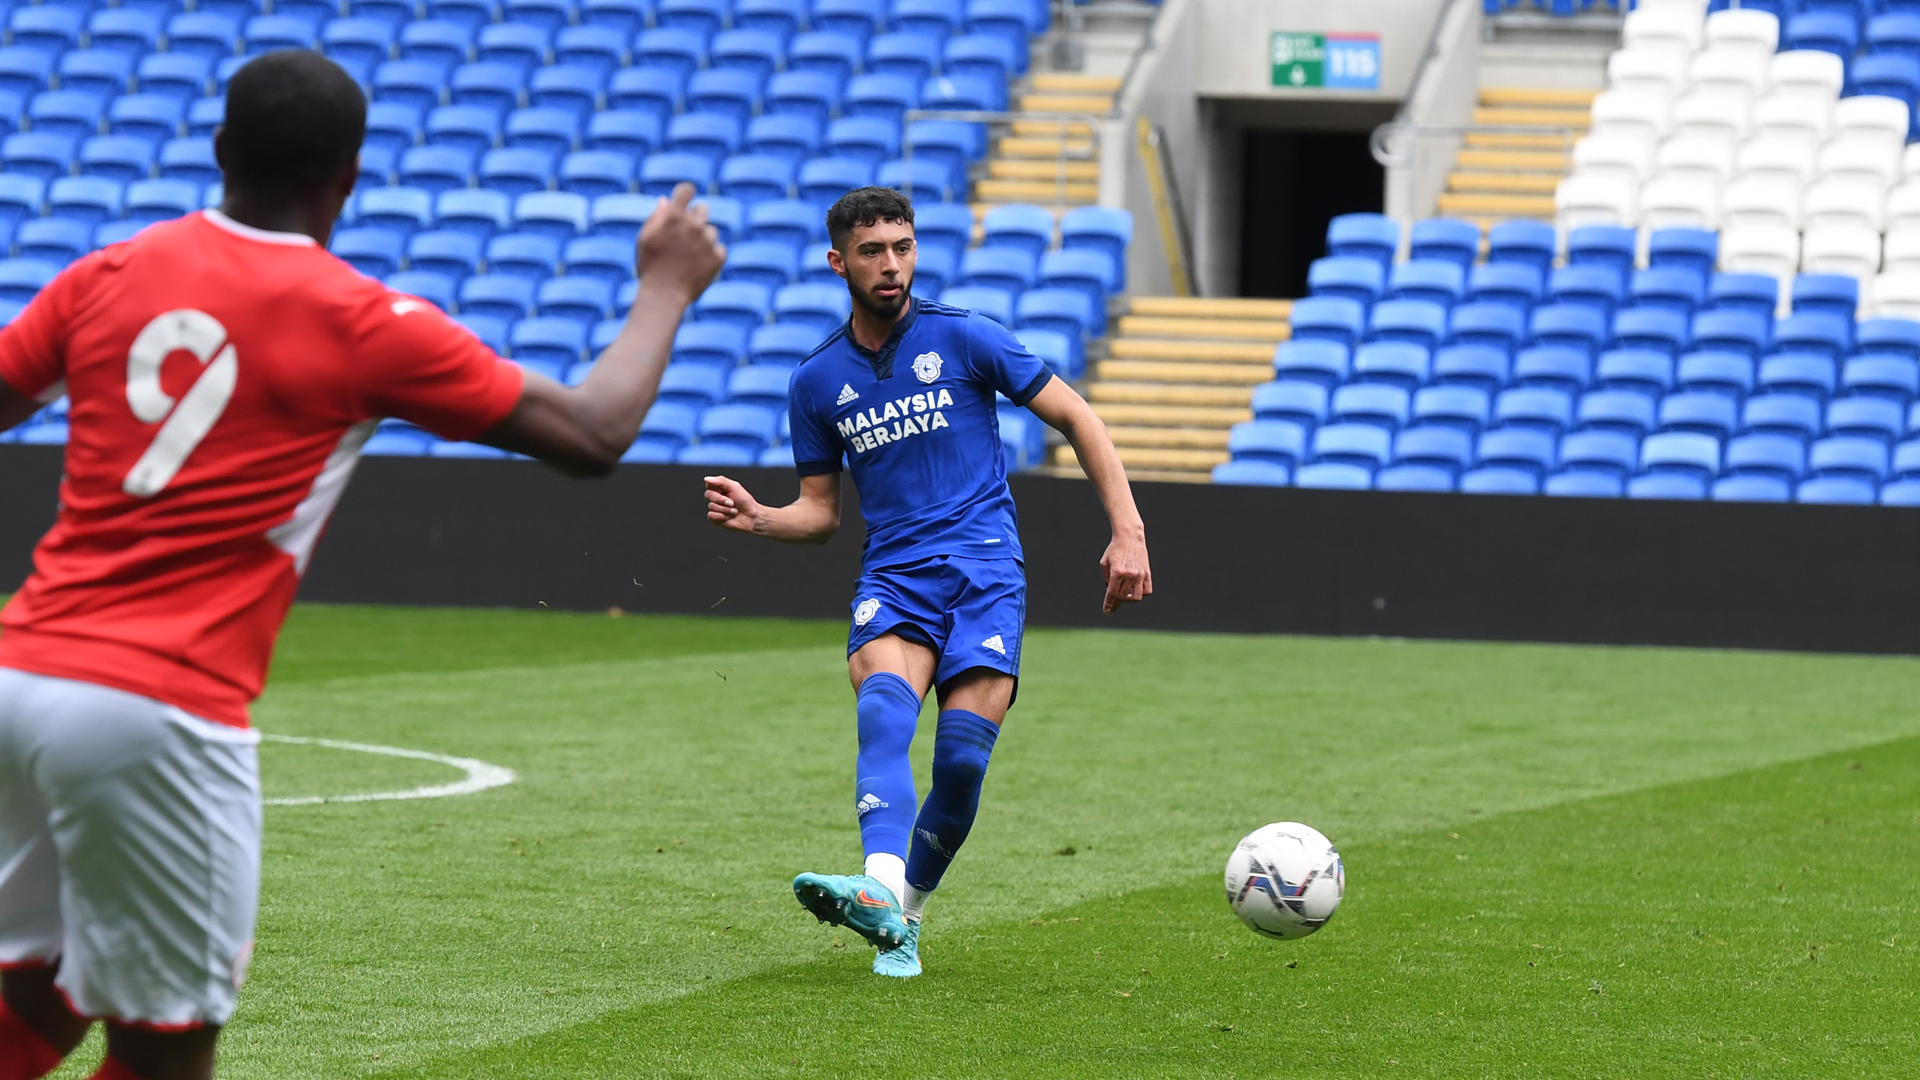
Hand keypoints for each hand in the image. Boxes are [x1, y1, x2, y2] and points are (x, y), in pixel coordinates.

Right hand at [636, 183, 725, 303]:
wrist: (664, 296)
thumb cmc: (650, 266)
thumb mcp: (645, 240)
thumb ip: (656, 218)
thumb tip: (666, 201)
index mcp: (673, 217)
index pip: (687, 190)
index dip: (686, 193)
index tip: (685, 199)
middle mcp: (693, 225)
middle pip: (703, 208)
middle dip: (695, 218)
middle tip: (685, 236)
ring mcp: (707, 241)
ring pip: (711, 230)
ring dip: (703, 239)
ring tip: (688, 257)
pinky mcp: (718, 256)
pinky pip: (719, 248)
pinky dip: (711, 255)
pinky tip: (697, 266)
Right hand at [705, 474, 763, 533]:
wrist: (751, 517)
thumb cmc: (745, 501)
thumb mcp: (734, 487)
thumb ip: (721, 481)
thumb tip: (706, 479)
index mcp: (719, 489)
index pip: (709, 484)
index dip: (716, 488)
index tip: (726, 490)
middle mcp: (715, 498)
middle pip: (708, 495)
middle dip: (722, 499)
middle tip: (732, 503)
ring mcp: (714, 508)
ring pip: (711, 506)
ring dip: (725, 509)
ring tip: (734, 511)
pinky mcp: (714, 519)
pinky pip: (711, 515)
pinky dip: (722, 516)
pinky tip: (729, 517)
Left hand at [1100, 530, 1151, 614]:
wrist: (1129, 536)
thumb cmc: (1114, 549)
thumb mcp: (1105, 563)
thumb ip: (1106, 579)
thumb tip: (1110, 592)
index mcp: (1117, 572)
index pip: (1112, 594)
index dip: (1109, 604)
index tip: (1107, 612)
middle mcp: (1129, 575)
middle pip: (1123, 596)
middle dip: (1116, 603)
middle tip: (1112, 605)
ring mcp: (1140, 574)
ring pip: (1136, 597)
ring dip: (1129, 600)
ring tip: (1125, 596)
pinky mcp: (1147, 573)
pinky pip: (1147, 590)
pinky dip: (1141, 594)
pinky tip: (1135, 591)